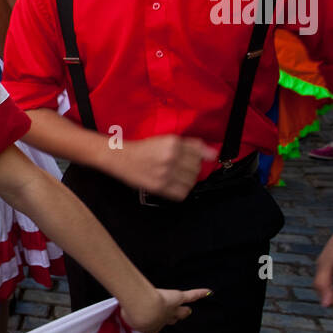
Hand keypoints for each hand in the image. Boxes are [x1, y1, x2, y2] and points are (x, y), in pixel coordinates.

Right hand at [104, 134, 219, 200]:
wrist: (120, 157)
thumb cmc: (141, 148)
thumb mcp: (165, 140)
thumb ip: (189, 145)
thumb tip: (212, 153)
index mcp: (172, 143)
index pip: (198, 153)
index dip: (198, 157)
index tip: (195, 160)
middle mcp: (170, 157)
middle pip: (196, 168)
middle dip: (192, 169)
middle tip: (181, 168)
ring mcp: (165, 173)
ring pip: (191, 181)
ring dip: (187, 180)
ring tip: (177, 177)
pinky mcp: (159, 186)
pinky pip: (181, 192)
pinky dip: (181, 190)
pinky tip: (174, 185)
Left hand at [120, 286, 210, 332]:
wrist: (143, 307)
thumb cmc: (132, 312)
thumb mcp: (125, 315)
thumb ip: (127, 314)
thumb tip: (123, 311)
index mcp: (151, 327)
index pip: (155, 325)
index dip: (153, 321)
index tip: (149, 318)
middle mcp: (164, 321)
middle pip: (170, 320)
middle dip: (171, 319)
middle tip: (173, 318)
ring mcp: (172, 310)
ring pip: (181, 312)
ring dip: (183, 311)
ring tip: (188, 310)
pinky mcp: (178, 298)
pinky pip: (191, 296)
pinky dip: (199, 294)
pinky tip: (208, 292)